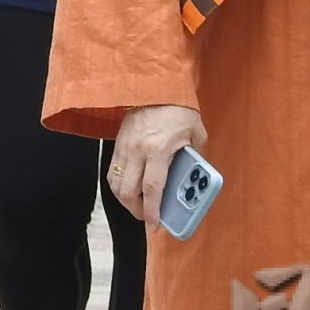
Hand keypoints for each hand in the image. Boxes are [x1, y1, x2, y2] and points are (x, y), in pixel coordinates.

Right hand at [110, 104, 206, 224]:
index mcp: (158, 150)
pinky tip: (128, 189)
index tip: (155, 225)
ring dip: (124, 200)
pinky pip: (112, 171)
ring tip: (137, 206)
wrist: (156, 84)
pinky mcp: (117, 141)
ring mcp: (124, 146)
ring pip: (116, 183)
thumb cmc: (179, 109)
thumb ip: (196, 157)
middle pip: (128, 191)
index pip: (152, 189)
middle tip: (146, 218)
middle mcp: (137, 150)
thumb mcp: (196, 133)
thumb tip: (195, 176)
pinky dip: (118, 185)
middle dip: (136, 210)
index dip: (152, 211)